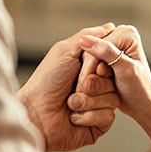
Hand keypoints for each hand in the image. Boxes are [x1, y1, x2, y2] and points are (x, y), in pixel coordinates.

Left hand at [17, 24, 121, 151]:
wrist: (35, 114)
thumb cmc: (46, 82)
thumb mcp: (65, 51)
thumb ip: (89, 37)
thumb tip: (110, 27)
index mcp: (89, 68)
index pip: (112, 61)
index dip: (103, 64)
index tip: (91, 67)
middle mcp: (95, 86)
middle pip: (115, 80)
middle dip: (93, 83)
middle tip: (76, 86)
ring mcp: (98, 105)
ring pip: (112, 98)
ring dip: (88, 101)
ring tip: (70, 103)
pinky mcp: (98, 124)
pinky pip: (108, 116)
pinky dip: (88, 115)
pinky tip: (73, 116)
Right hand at [77, 25, 150, 139]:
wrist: (142, 103)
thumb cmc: (139, 89)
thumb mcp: (125, 70)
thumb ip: (107, 53)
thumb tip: (85, 39)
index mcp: (127, 33)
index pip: (97, 46)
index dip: (90, 66)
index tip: (85, 85)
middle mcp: (119, 34)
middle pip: (91, 50)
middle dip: (88, 70)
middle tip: (85, 89)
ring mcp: (112, 44)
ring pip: (87, 58)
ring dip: (87, 74)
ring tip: (88, 90)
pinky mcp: (106, 54)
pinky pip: (89, 63)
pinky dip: (89, 75)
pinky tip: (91, 86)